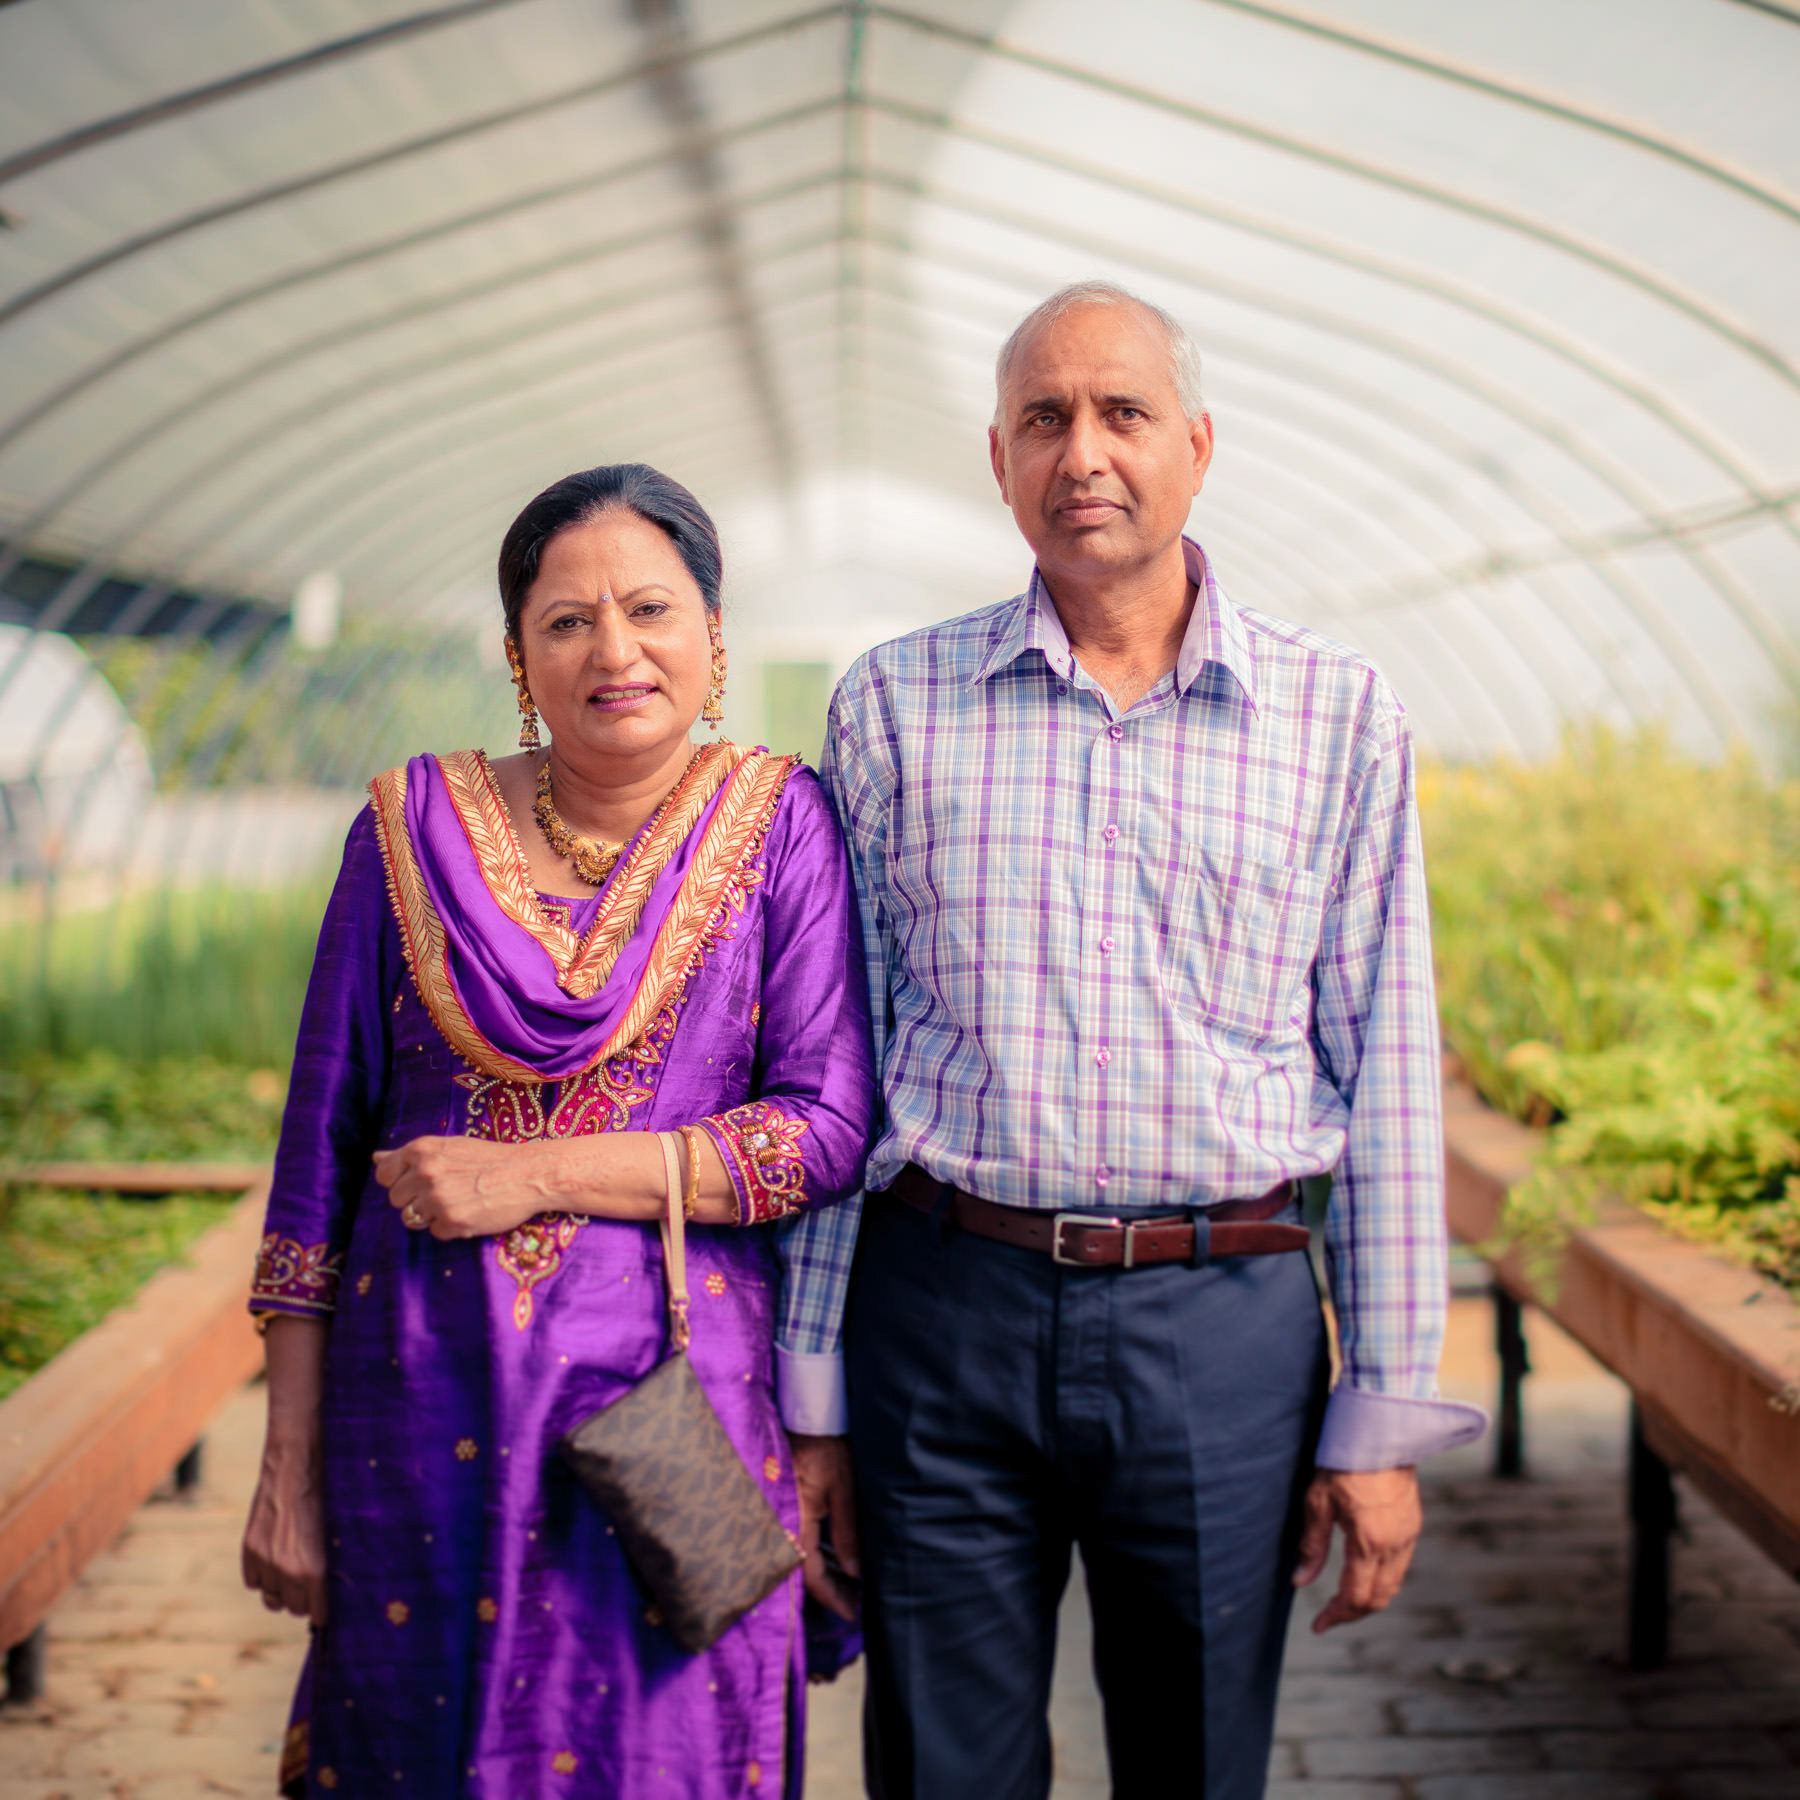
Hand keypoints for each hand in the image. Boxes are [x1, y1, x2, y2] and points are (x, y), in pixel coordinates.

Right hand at [242, 1443, 328, 1625]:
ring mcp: (266, 1561)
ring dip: (281, 1592)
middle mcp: (288, 1571)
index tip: (324, 1611)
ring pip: (271, 1599)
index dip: (322, 1612)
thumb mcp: (335, 1532)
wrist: (295, 1468)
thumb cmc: (326, 1495)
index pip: (317, 1612)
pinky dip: (262, 1576)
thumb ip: (328, 1562)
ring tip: (291, 1578)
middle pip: (294, 1608)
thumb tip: (332, 1585)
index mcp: (314, 1569)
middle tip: (310, 1589)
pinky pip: (253, 1582)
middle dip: (303, 1600)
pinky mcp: (249, 1550)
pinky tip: (273, 1563)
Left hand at [373, 1137, 547, 1239]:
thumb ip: (410, 1155)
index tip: (417, 1182)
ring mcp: (438, 1199)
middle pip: (395, 1200)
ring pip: (411, 1219)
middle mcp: (426, 1173)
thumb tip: (375, 1158)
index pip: (383, 1175)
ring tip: (457, 1203)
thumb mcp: (449, 1147)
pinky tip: (470, 1213)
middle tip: (445, 1193)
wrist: (530, 1174)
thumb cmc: (489, 1159)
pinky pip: (435, 1233)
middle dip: (415, 1201)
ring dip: (431, 1216)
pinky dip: (451, 1227)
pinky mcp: (452, 1222)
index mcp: (422, 1150)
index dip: (398, 1182)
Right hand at [790, 1433, 859, 1620]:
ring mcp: (784, 1517)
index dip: (833, 1598)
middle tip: (856, 1603)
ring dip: (825, 1574)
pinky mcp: (788, 1508)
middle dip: (830, 1591)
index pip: (811, 1575)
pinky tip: (838, 1561)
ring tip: (852, 1586)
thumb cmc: (828, 1450)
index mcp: (798, 1522)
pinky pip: (801, 1542)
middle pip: (804, 1572)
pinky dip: (819, 1556)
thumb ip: (847, 1532)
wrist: (808, 1419)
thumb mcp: (844, 1490)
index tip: (853, 1614)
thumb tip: (854, 1571)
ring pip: (802, 1558)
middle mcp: (785, 1524)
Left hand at [1292, 1465, 1420, 1632]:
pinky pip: (1401, 1565)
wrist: (1380, 1431)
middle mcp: (1395, 1544)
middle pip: (1379, 1598)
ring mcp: (1408, 1535)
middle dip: (1354, 1612)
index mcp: (1369, 1542)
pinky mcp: (1413, 1524)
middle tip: (1330, 1616)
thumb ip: (1311, 1545)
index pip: (1355, 1596)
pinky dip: (1383, 1579)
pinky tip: (1364, 1572)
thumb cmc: (1344, 1461)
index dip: (1336, 1616)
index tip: (1318, 1626)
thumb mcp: (1318, 1501)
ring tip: (1344, 1599)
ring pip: (1393, 1584)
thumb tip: (1300, 1581)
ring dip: (1370, 1597)